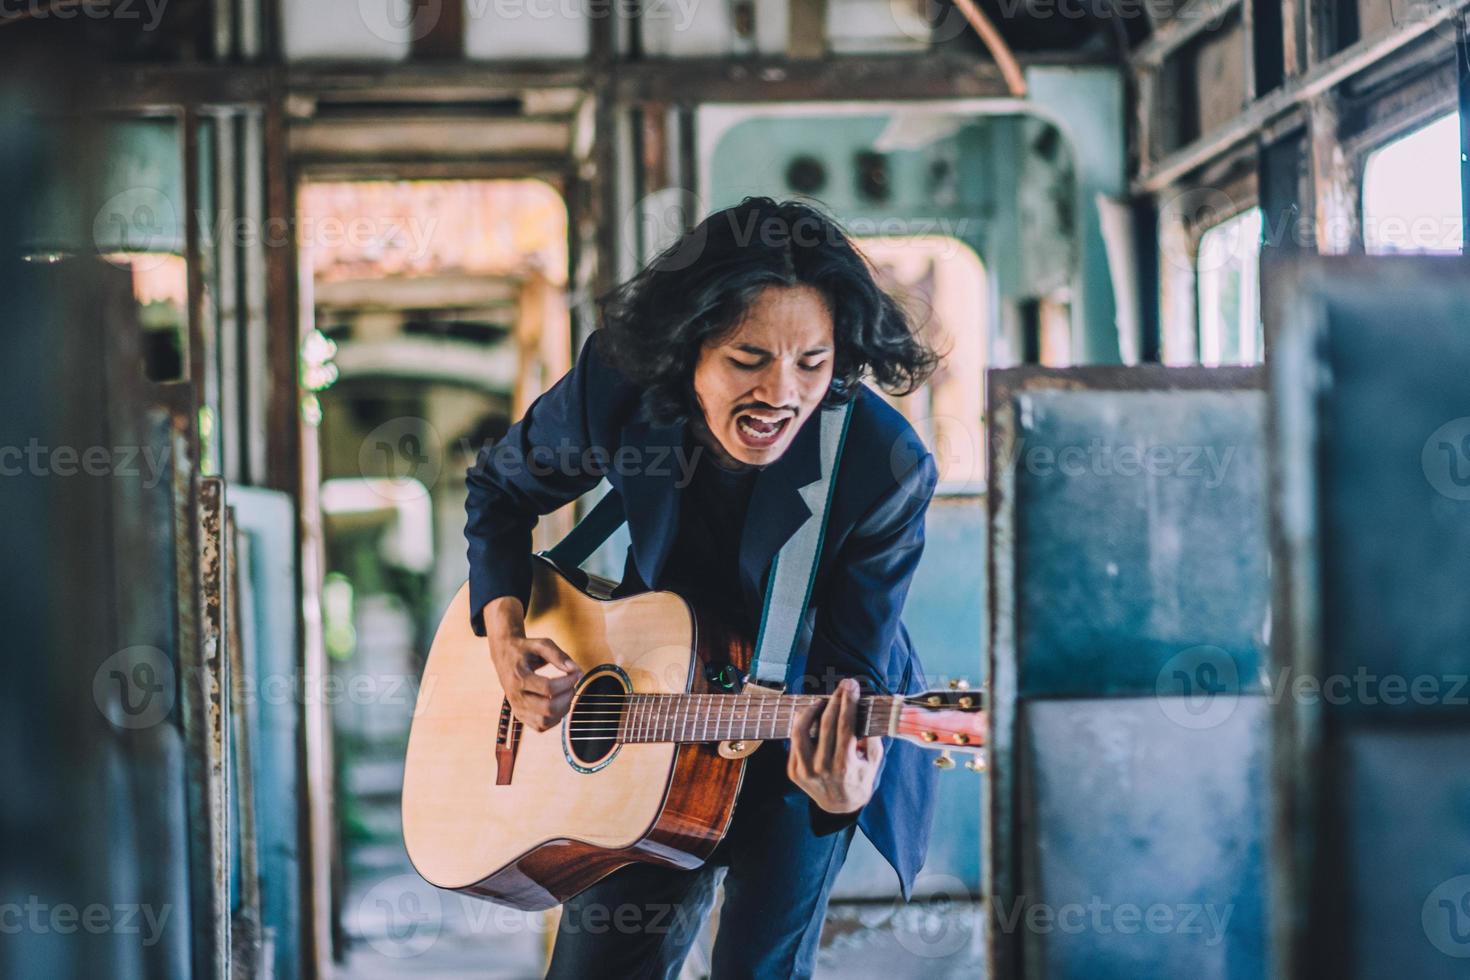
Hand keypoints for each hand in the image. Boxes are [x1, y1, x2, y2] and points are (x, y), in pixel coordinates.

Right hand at [483, 596, 582, 731]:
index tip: (577, 673)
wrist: (503, 654)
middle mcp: (515, 696)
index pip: (549, 688)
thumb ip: (559, 655)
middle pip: (548, 708)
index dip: (568, 682)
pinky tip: (558, 703)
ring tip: (566, 694)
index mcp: (518, 677)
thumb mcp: (541, 644)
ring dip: (562, 710)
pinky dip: (554, 719)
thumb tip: (576, 671)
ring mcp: (516, 708)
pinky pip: (540, 727)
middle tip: (572, 685)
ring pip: (544, 722)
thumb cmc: (524, 649)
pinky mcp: (519, 715)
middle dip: (567, 697)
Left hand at [787, 677, 883, 814]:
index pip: (845, 725)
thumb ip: (871, 739)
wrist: (840, 807)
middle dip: (836, 699)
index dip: (849, 702)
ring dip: (811, 710)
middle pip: (826, 724)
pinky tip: (810, 715)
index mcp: (845, 766)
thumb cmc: (860, 779)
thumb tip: (864, 712)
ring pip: (801, 731)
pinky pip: (793, 743)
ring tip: (822, 701)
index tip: (852, 686)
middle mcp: (823, 768)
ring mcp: (805, 771)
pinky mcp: (793, 772)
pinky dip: (800, 725)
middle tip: (843, 685)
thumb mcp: (873, 762)